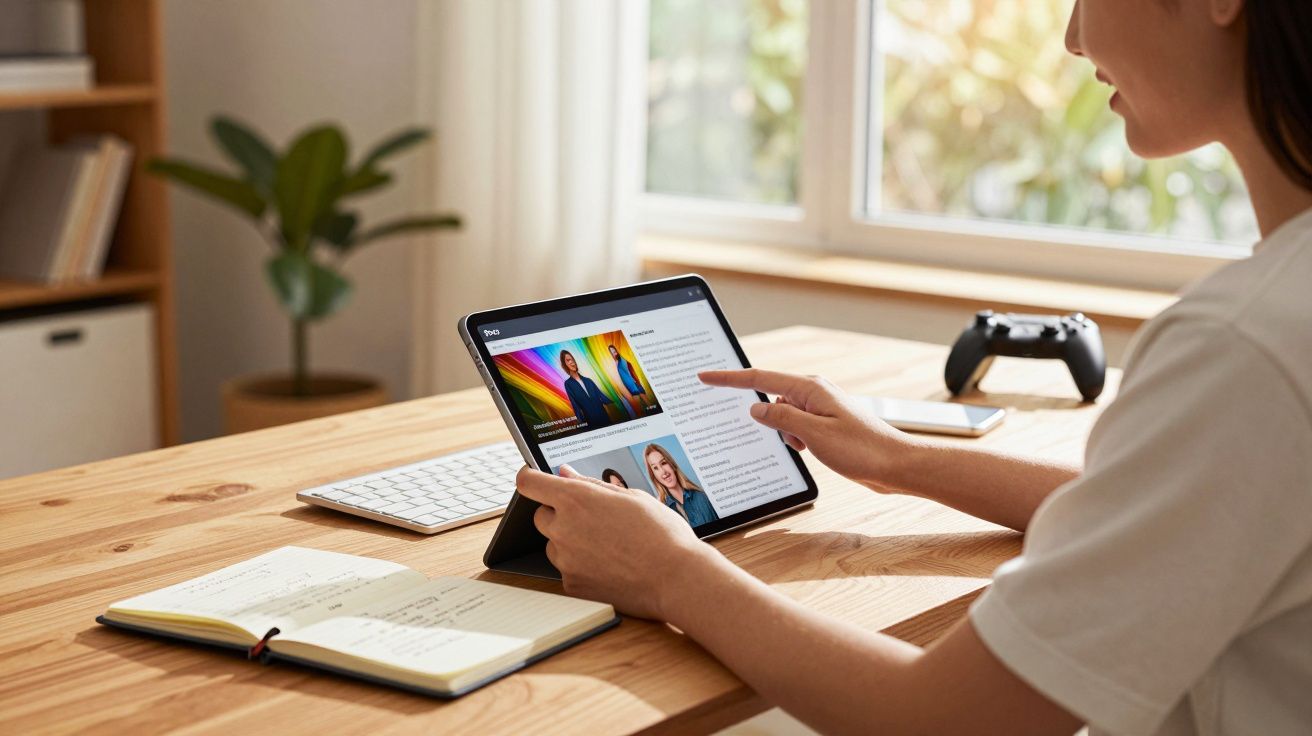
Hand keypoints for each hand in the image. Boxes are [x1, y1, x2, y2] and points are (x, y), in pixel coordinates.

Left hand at [515, 464, 715, 619]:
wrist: (677, 578)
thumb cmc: (662, 534)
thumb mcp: (631, 497)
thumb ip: (591, 484)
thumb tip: (565, 473)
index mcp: (576, 499)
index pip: (528, 482)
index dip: (529, 477)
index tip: (536, 478)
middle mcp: (564, 528)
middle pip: (540, 515)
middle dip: (558, 513)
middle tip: (592, 518)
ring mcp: (566, 560)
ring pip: (554, 545)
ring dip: (569, 541)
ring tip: (608, 545)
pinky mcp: (572, 585)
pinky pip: (567, 570)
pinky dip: (581, 566)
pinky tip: (610, 565)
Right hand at [698, 368, 923, 493]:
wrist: (895, 465)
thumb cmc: (862, 449)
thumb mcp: (813, 434)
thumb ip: (781, 418)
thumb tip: (757, 407)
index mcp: (809, 388)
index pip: (759, 378)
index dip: (729, 379)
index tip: (706, 376)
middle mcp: (814, 393)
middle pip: (771, 396)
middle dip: (762, 414)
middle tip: (764, 429)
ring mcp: (820, 409)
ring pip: (783, 415)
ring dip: (783, 432)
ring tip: (805, 448)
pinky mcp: (825, 425)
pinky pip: (796, 426)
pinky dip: (793, 438)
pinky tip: (806, 451)